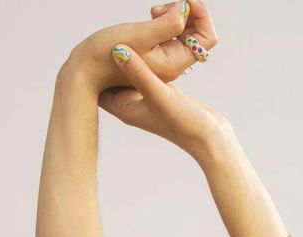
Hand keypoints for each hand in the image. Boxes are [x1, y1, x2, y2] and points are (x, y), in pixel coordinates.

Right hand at [65, 0, 217, 95]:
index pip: (206, 38)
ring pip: (183, 32)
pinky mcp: (153, 56)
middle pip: (197, 33)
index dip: (201, 14)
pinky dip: (164, 21)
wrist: (84, 74)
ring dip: (173, 15)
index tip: (184, 1)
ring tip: (152, 13)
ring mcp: (163, 61)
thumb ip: (167, 25)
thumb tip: (186, 10)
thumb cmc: (105, 56)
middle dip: (185, 13)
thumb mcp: (138, 37)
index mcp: (173, 63)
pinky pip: (169, 35)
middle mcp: (172, 65)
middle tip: (160, 9)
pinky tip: (149, 18)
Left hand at [97, 36, 231, 161]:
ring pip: (130, 70)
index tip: (92, 46)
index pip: (97, 86)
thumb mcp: (160, 95)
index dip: (92, 67)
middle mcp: (132, 104)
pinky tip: (149, 42)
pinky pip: (146, 69)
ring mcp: (146, 99)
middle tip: (106, 33)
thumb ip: (140, 73)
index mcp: (124, 108)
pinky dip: (146, 56)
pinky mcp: (161, 93)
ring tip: (126, 32)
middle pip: (111, 76)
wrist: (210, 139)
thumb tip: (118, 50)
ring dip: (129, 52)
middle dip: (109, 56)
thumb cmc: (185, 124)